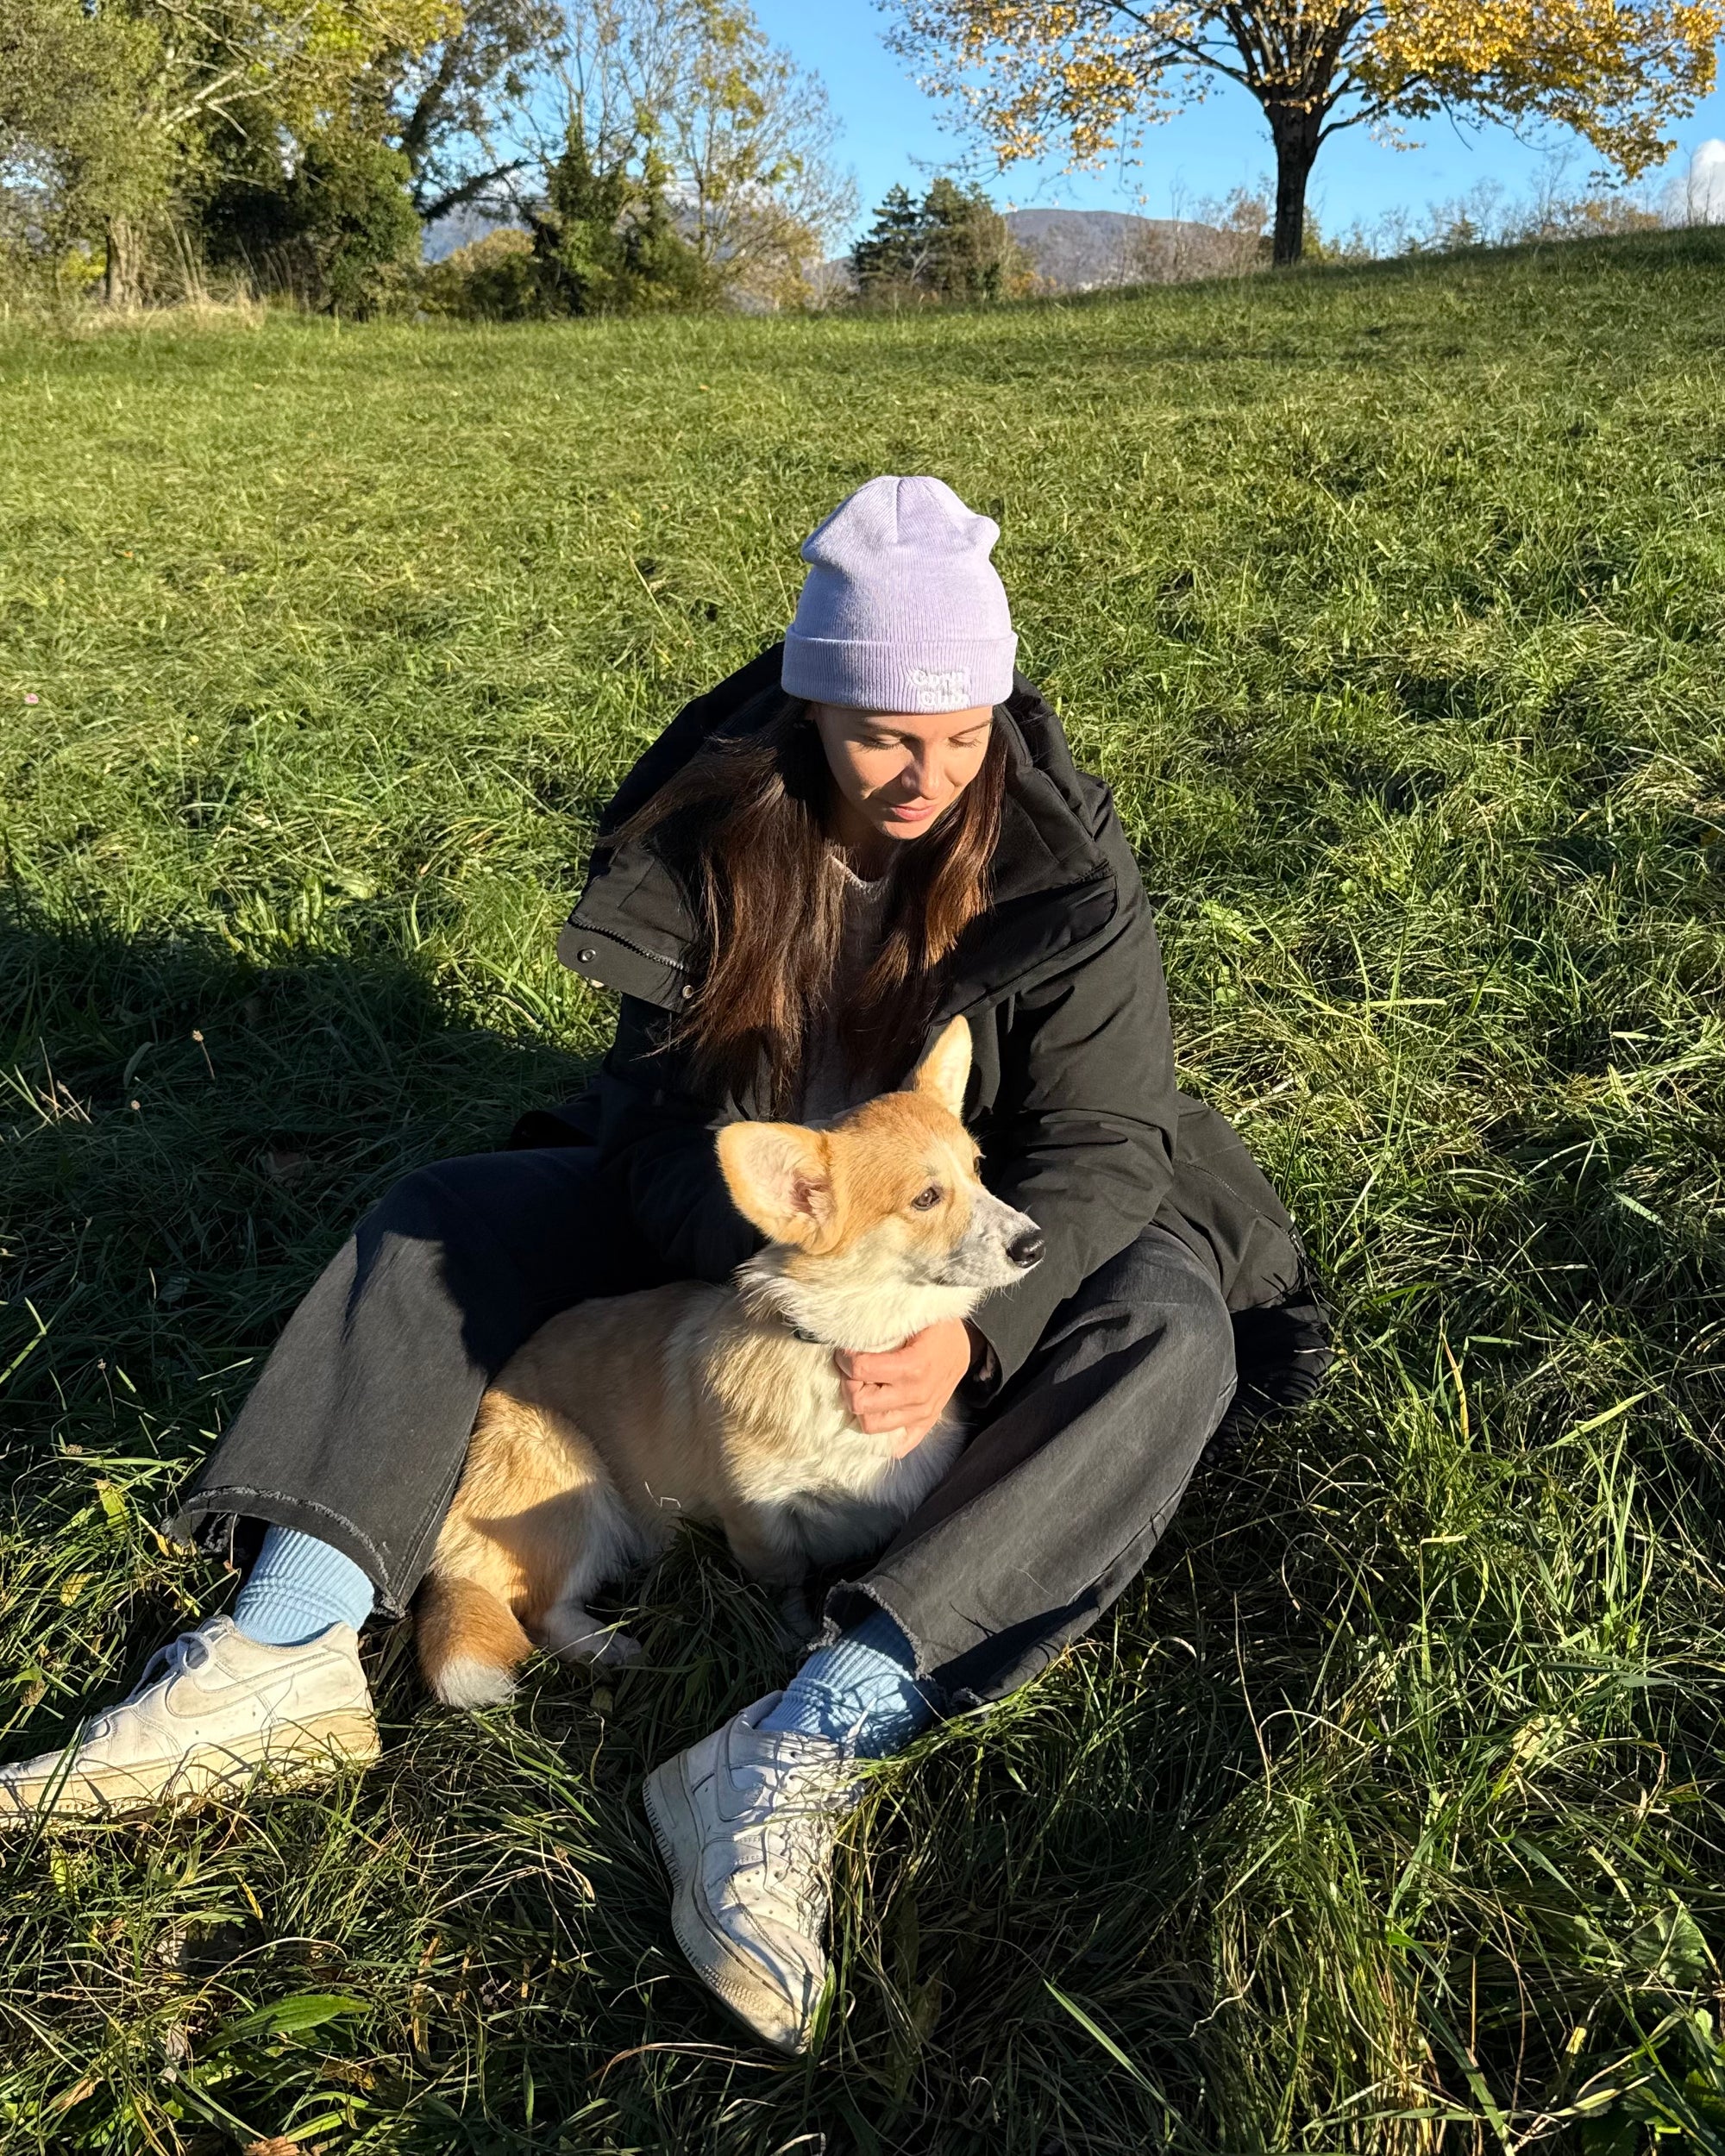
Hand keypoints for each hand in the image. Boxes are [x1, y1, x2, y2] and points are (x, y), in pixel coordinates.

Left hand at [835, 1318, 973, 1457]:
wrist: (965, 1344)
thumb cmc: (936, 1326)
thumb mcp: (912, 1317)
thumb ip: (883, 1328)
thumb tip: (850, 1333)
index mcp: (912, 1367)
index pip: (859, 1370)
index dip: (845, 1358)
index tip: (846, 1350)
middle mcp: (916, 1396)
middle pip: (859, 1403)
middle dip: (849, 1384)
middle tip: (852, 1370)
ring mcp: (921, 1413)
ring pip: (871, 1425)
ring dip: (862, 1406)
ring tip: (865, 1387)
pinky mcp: (925, 1422)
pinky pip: (898, 1444)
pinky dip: (883, 1433)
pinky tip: (877, 1412)